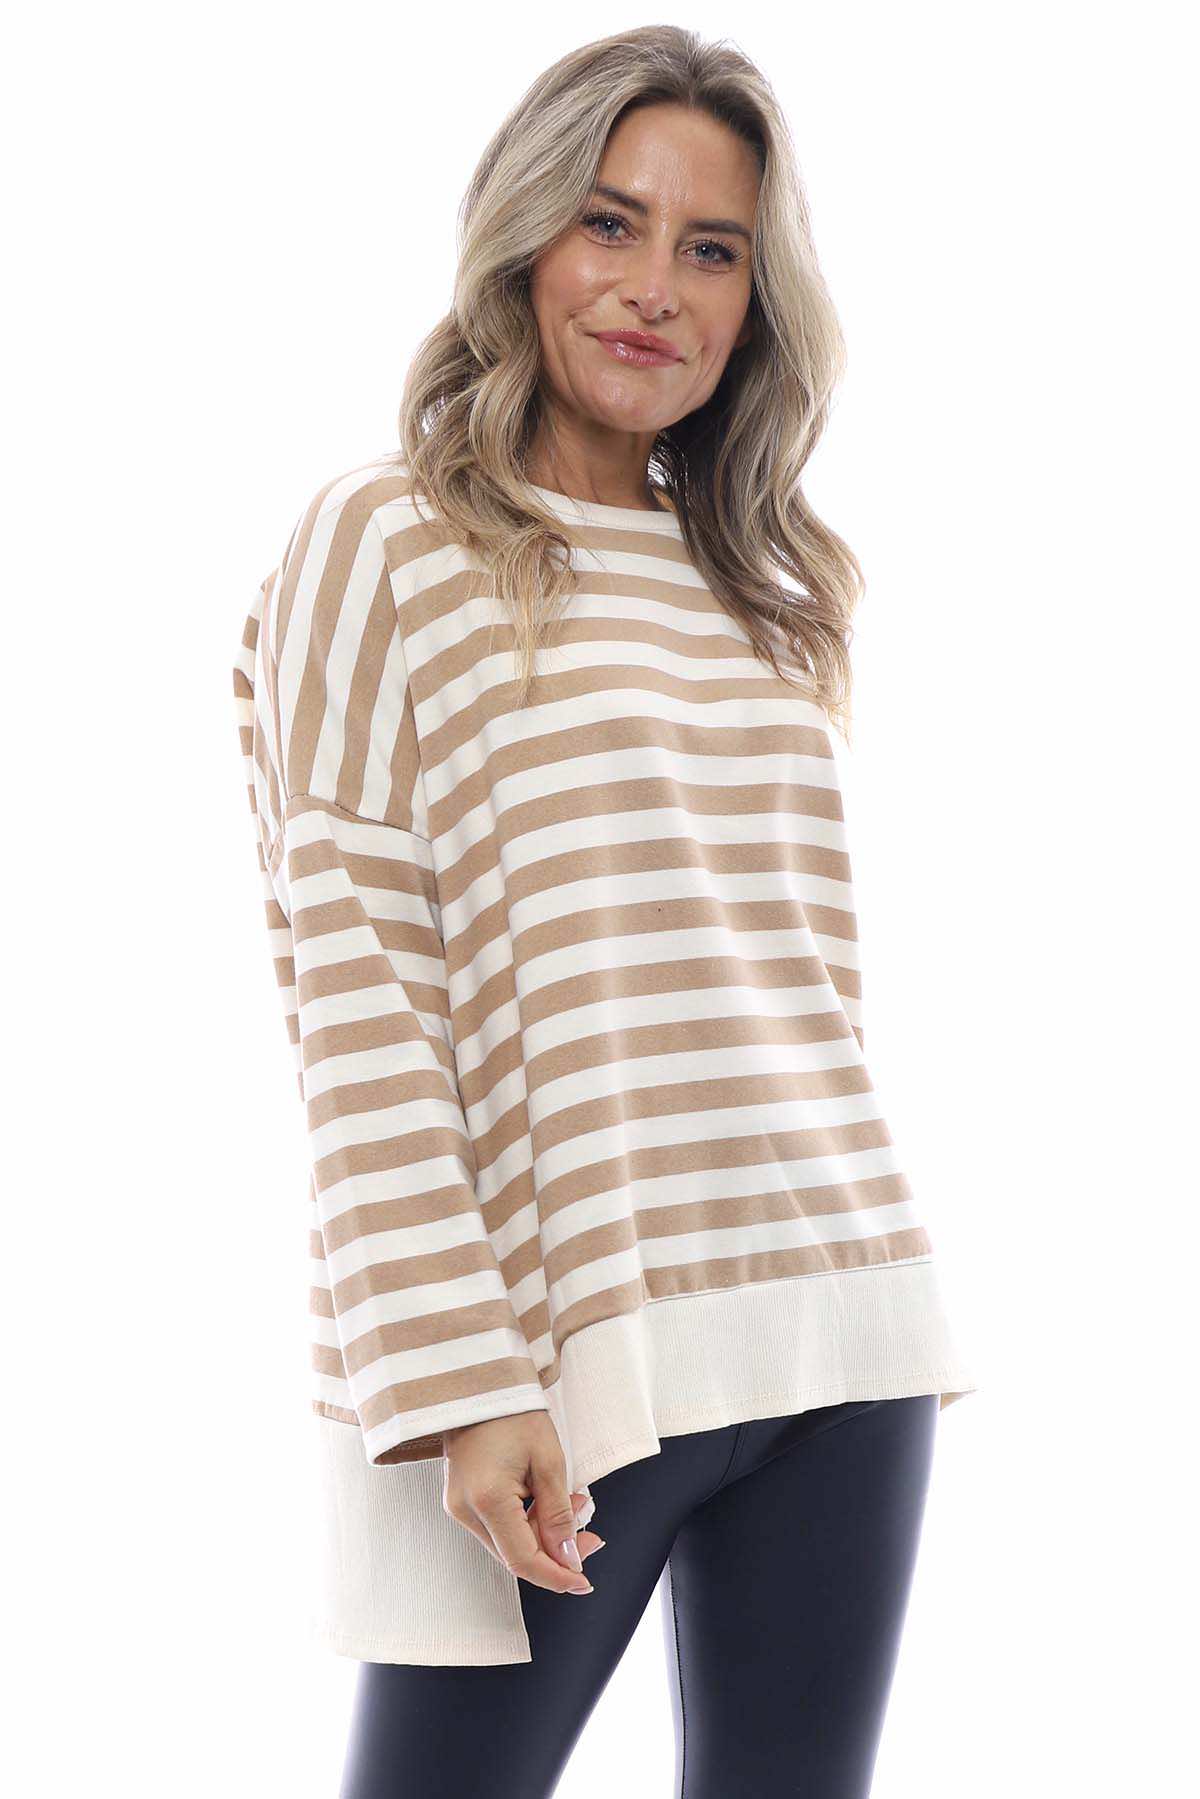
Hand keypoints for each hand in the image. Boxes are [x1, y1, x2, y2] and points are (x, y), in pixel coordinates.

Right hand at [442, 1412, 605, 1594]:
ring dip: (544, 1535)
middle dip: (556, 1553)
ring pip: (508, 1544)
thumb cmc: (514, 1412)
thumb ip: (559, 1514)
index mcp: (486, 1499)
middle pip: (516, 1555)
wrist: (481, 1384)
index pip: (523, 1560)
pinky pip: (498, 1527)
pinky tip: (547, 1502)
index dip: (556, 1576)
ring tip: (574, 1503)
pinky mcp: (461, 1500)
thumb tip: (568, 1557)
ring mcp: (458, 1506)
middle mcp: (465, 1509)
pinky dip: (526, 1523)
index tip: (582, 1581)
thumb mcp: (549, 1460)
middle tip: (590, 1535)